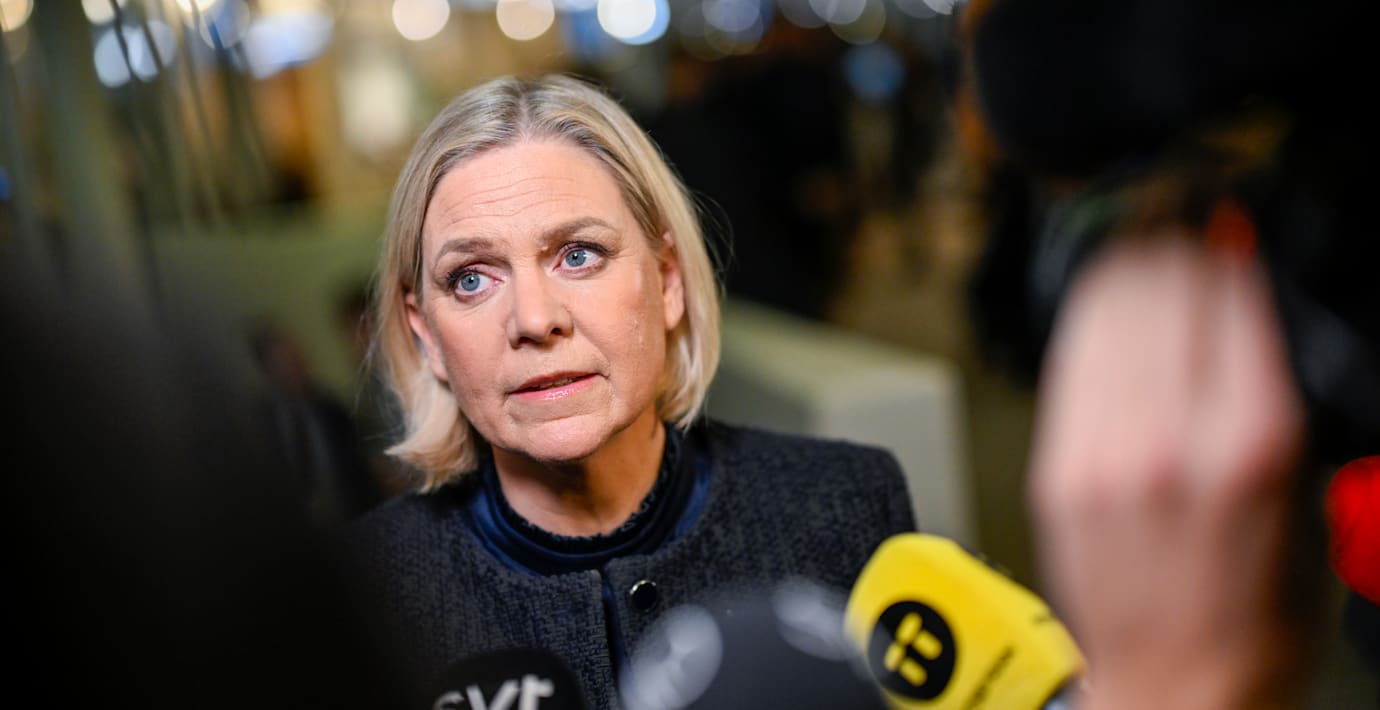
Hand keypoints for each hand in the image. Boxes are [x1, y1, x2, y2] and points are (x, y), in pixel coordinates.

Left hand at [1028, 234, 1305, 709]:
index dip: (1223, 242)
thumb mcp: (1305, 496)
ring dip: (1128, 263)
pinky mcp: (1057, 468)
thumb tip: (1243, 311)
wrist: (1174, 682)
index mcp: (1253, 443)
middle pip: (1161, 290)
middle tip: (1179, 217)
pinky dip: (1091, 314)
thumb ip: (1271, 398)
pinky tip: (1105, 296)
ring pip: (1106, 313)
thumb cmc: (1253, 608)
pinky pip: (1069, 360)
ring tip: (1143, 239)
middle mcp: (1171, 439)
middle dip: (1172, 239)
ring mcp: (1103, 453)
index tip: (1222, 219)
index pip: (1228, 297)